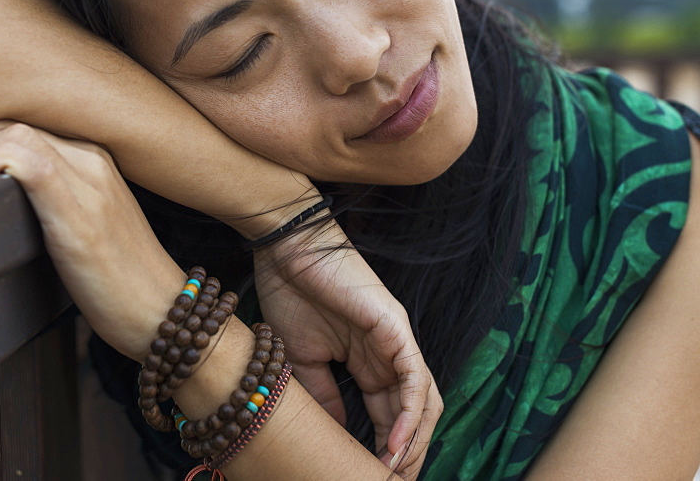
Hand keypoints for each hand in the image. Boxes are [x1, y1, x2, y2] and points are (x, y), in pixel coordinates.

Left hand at [0, 121, 184, 361]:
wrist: (163, 314)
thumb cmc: (122, 283)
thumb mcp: (84, 234)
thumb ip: (52, 209)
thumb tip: (1, 210)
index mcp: (94, 162)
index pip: (25, 131)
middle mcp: (93, 160)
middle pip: (14, 126)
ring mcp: (89, 180)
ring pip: (16, 135)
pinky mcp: (80, 208)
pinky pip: (28, 161)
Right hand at [254, 220, 441, 479]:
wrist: (284, 250)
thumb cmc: (290, 293)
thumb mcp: (302, 358)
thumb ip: (324, 395)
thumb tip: (337, 433)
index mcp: (370, 360)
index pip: (389, 414)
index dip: (386, 448)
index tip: (371, 477)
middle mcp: (391, 354)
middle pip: (414, 414)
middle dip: (406, 455)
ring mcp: (397, 341)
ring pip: (423, 402)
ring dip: (413, 443)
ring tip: (393, 473)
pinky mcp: (396, 328)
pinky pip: (414, 379)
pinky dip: (408, 415)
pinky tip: (394, 445)